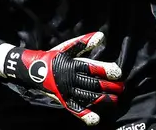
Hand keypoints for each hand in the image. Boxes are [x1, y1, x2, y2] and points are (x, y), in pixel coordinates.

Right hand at [0, 32, 123, 125]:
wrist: (32, 70)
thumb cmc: (53, 57)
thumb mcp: (68, 47)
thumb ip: (84, 43)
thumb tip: (101, 36)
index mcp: (72, 64)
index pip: (91, 67)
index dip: (105, 70)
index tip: (118, 73)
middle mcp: (70, 78)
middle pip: (92, 83)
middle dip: (109, 86)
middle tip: (122, 88)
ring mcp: (67, 90)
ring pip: (87, 96)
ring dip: (102, 99)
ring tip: (115, 101)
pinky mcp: (63, 100)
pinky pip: (75, 109)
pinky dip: (85, 115)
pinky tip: (95, 119)